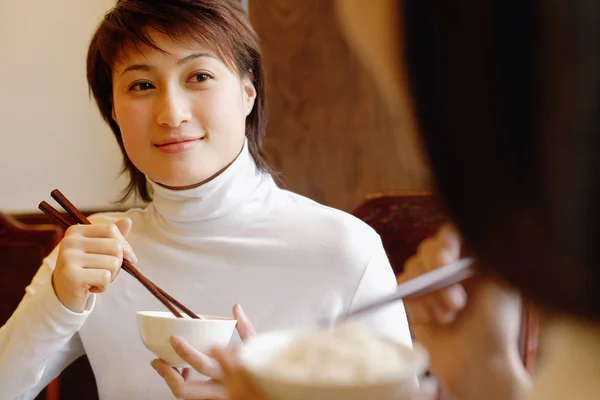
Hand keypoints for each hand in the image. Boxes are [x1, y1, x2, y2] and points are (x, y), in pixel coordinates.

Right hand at [52, 218, 136, 312]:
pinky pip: (105, 277)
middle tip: (104, 271)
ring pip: (113, 263)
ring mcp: (69, 258)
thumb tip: (128, 220)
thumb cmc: (85, 270)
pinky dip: (104, 286)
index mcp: (75, 231)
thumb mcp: (98, 251)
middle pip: (115, 246)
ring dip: (110, 276)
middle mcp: (69, 242)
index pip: (110, 229)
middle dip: (118, 263)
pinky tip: (91, 287)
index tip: (128, 257)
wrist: (63, 296)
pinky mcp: (72, 276)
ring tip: (96, 279)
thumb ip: (113, 237)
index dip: (125, 245)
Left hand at [152, 304, 256, 399]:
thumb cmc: (263, 368)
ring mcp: (218, 397)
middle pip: (189, 387)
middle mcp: (225, 388)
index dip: (191, 354)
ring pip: (184, 393)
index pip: (210, 362)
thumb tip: (235, 307)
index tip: (176, 340)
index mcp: (235, 371)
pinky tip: (182, 370)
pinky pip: (189, 393)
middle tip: (162, 352)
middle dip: (172, 370)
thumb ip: (246, 328)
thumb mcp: (258, 347)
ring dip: (169, 378)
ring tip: (159, 363)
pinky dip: (180, 381)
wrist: (272, 392)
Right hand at [399, 224, 530, 399]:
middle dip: (437, 274)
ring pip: (413, 268)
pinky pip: (402, 288)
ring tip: (449, 316)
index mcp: (472, 257)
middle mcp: (450, 266)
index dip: (445, 243)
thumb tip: (475, 233)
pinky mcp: (414, 301)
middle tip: (455, 301)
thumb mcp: (501, 285)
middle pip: (428, 248)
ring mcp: (430, 283)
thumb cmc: (495, 327)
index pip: (452, 233)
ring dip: (430, 294)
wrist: (477, 366)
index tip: (448, 262)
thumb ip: (486, 256)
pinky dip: (416, 303)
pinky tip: (432, 319)